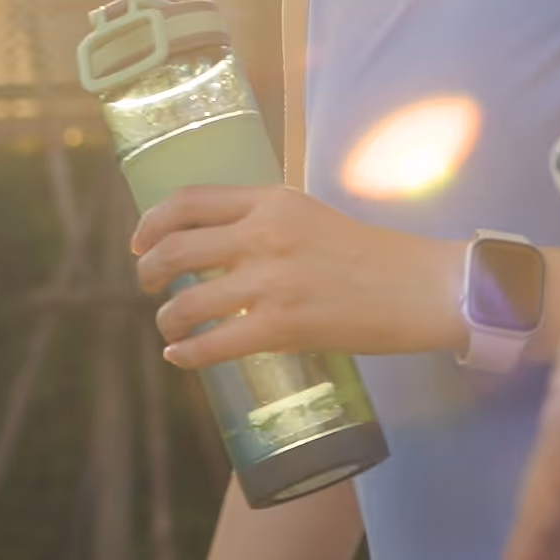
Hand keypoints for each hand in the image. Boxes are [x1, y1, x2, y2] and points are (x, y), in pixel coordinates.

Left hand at [130, 185, 460, 366]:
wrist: (420, 287)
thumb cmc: (369, 254)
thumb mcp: (310, 215)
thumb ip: (264, 222)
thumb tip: (218, 245)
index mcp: (270, 201)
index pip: (188, 201)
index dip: (151, 223)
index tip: (139, 243)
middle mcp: (263, 234)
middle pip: (174, 250)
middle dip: (149, 273)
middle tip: (151, 288)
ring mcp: (270, 281)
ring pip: (186, 303)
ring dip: (168, 320)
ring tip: (171, 328)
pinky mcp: (282, 326)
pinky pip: (213, 344)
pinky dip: (188, 354)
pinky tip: (182, 358)